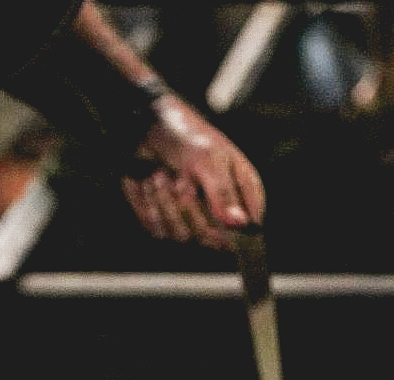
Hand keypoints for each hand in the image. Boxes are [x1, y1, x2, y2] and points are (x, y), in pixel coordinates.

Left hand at [121, 95, 265, 250]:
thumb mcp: (208, 159)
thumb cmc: (184, 134)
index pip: (249, 229)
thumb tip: (241, 224)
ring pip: (183, 236)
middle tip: (180, 182)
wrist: (143, 126)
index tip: (212, 212)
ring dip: (165, 204)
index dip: (232, 230)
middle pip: (211, 239)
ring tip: (160, 176)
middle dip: (190, 209)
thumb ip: (224, 193)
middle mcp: (221, 211)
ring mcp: (195, 219)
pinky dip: (149, 206)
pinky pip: (160, 231)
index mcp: (243, 192)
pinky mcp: (168, 222)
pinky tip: (148, 184)